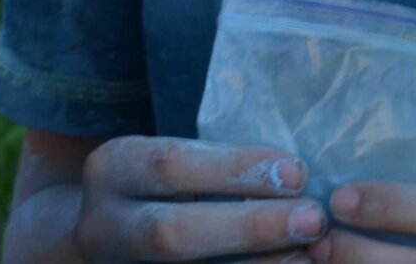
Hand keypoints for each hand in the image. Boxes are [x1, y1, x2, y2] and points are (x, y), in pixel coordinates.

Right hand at [75, 137, 328, 261]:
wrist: (107, 235)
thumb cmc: (157, 185)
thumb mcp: (166, 161)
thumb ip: (214, 164)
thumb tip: (296, 173)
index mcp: (113, 169)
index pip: (173, 165)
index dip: (237, 170)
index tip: (297, 173)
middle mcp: (104, 224)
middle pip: (173, 232)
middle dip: (248, 227)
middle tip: (311, 218)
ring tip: (307, 255)